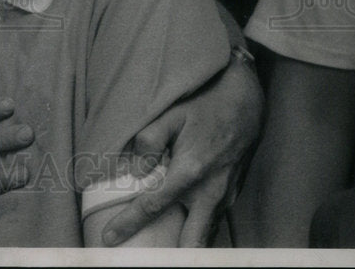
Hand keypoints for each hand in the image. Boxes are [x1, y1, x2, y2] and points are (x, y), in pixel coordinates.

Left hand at [102, 53, 263, 246]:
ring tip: (162, 249)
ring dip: (185, 244)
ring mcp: (225, 196)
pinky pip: (213, 222)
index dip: (129, 223)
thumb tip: (137, 172)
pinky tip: (182, 230)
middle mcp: (210, 191)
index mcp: (191, 171)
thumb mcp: (170, 115)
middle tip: (144, 257)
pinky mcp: (232, 195)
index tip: (110, 238)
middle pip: (190, 241)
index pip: (154, 206)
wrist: (244, 101)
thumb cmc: (204, 105)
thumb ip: (149, 142)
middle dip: (171, 255)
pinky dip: (197, 231)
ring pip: (204, 235)